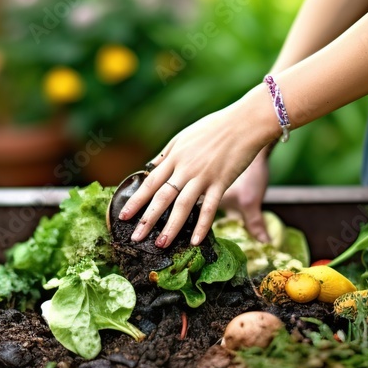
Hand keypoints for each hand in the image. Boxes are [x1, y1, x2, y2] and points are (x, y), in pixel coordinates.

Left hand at [118, 88, 279, 246]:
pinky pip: (209, 208)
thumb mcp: (184, 137)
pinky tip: (195, 241)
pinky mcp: (221, 182)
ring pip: (182, 206)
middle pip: (162, 198)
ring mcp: (203, 176)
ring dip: (170, 227)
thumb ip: (167, 154)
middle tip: (135, 238)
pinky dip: (202, 225)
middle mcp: (185, 168)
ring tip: (161, 244)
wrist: (244, 123)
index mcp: (174, 157)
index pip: (150, 183)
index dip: (136, 201)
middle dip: (147, 220)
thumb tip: (151, 166)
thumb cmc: (215, 127)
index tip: (123, 216)